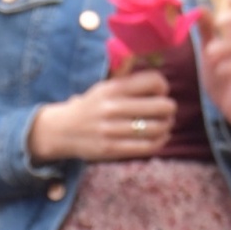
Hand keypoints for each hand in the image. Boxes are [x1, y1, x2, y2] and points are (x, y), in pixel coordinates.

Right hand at [28, 70, 174, 163]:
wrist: (61, 130)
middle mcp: (112, 107)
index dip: (163, 86)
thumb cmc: (91, 107)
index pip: (152, 81)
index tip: (160, 92)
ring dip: (167, 126)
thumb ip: (129, 81)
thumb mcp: (105, 87)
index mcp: (113, 88)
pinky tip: (161, 137)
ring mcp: (111, 130)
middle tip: (167, 111)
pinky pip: (146, 146)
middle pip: (161, 106)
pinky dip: (160, 142)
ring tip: (166, 124)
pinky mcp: (110, 149)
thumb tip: (160, 80)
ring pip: (156, 128)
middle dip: (170, 108)